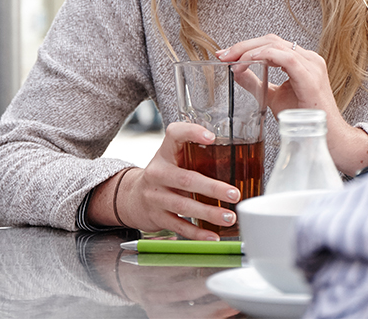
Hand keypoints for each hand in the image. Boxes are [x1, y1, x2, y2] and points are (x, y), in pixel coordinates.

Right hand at [88, 123, 241, 239]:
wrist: (131, 197)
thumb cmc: (163, 174)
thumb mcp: (172, 157)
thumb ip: (194, 152)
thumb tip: (236, 155)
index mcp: (164, 153)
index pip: (174, 134)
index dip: (192, 132)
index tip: (211, 137)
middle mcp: (158, 173)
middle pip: (185, 179)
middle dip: (212, 188)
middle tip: (234, 194)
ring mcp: (155, 197)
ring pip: (183, 206)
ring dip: (209, 213)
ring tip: (229, 216)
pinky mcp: (156, 217)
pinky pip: (178, 226)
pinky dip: (197, 233)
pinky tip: (212, 236)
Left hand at [217, 35, 367, 175]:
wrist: (329, 139)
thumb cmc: (305, 120)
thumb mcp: (273, 97)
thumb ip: (256, 83)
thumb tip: (236, 72)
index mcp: (301, 61)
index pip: (270, 44)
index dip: (246, 46)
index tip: (225, 55)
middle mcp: (308, 58)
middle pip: (271, 39)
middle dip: (243, 45)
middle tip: (222, 55)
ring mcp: (311, 64)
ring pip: (275, 44)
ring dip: (249, 50)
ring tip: (231, 61)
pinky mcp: (310, 76)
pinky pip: (285, 57)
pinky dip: (263, 56)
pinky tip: (248, 62)